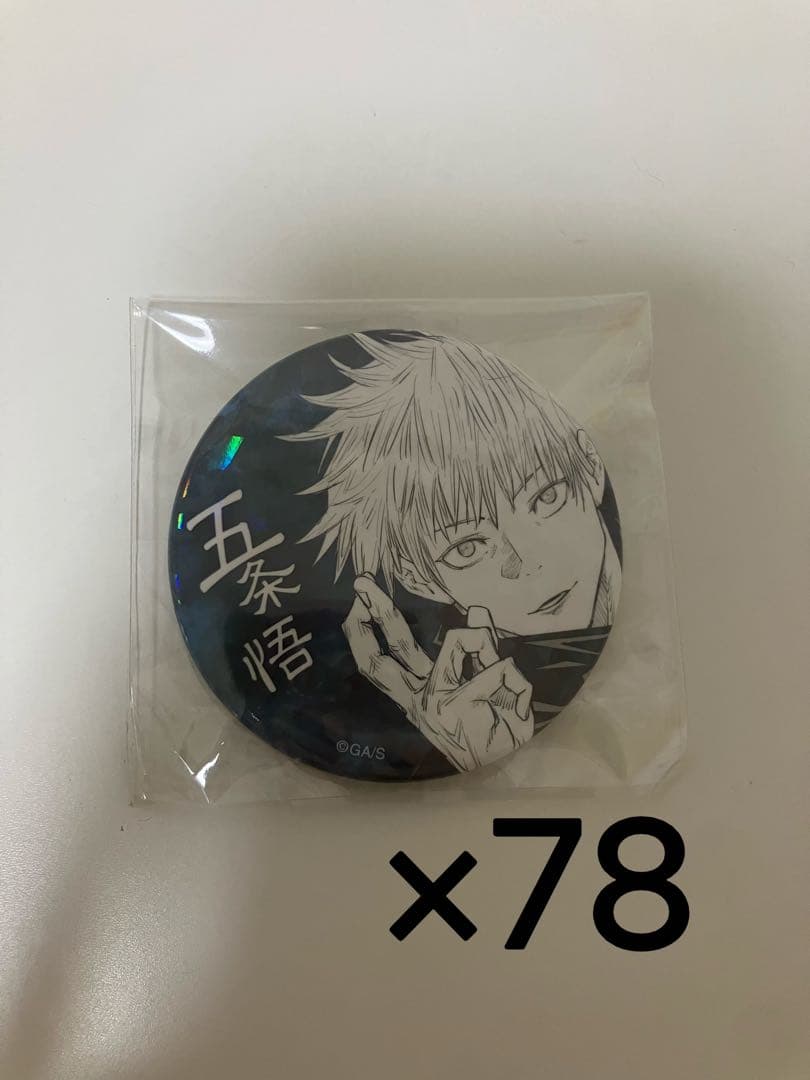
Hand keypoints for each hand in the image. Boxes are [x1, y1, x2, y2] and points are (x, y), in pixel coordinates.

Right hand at [343, 575, 532, 771]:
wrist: (504, 765)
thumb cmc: (490, 727)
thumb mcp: (482, 681)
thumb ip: (477, 649)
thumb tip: (474, 609)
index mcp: (417, 694)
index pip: (379, 662)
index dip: (364, 632)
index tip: (357, 601)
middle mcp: (420, 697)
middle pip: (394, 648)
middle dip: (379, 611)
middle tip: (361, 581)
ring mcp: (439, 699)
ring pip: (463, 638)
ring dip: (490, 644)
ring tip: (499, 677)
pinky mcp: (463, 702)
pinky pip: (499, 668)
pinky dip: (514, 682)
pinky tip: (512, 706)